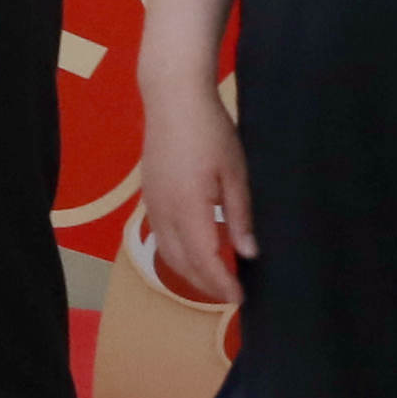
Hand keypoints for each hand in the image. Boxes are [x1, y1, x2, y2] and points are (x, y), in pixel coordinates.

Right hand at [138, 75, 253, 303]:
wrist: (172, 99)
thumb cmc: (211, 131)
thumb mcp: (236, 172)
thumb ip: (240, 216)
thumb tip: (248, 253)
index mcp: (188, 208)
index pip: (204, 260)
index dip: (221, 284)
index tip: (240, 298)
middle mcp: (164, 212)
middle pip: (181, 263)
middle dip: (205, 285)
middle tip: (231, 295)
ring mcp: (152, 204)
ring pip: (167, 253)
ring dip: (189, 272)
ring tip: (214, 279)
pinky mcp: (148, 196)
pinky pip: (160, 237)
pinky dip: (178, 254)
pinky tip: (196, 250)